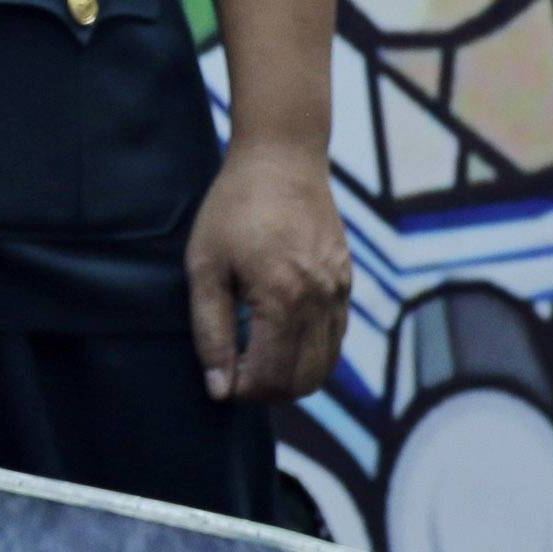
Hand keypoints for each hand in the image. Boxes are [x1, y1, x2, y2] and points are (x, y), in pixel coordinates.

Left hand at [185, 140, 349, 403]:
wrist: (282, 159)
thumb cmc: (233, 208)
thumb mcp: (205, 265)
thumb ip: (211, 329)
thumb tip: (219, 387)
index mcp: (282, 299)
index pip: (271, 377)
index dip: (243, 392)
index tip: (221, 385)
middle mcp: (319, 302)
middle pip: (303, 381)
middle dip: (268, 392)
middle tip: (237, 377)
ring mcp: (339, 294)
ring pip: (324, 366)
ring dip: (292, 377)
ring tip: (256, 362)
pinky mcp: (347, 284)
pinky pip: (335, 339)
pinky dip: (311, 354)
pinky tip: (281, 340)